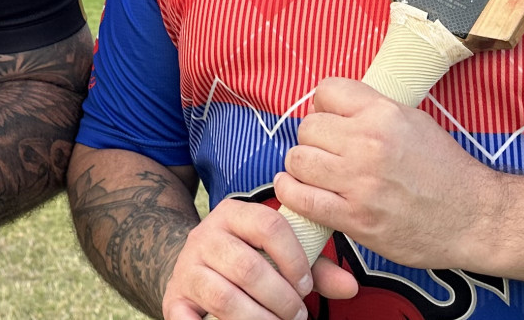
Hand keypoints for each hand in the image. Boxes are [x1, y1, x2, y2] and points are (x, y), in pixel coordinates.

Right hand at [161, 195, 352, 319]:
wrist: (193, 264)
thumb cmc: (247, 257)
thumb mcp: (276, 253)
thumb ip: (314, 268)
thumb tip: (350, 287)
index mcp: (234, 213)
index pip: (269, 225)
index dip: (294, 259)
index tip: (306, 287)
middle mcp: (206, 234)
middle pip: (248, 267)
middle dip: (281, 299)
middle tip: (297, 316)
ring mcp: (187, 266)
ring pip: (225, 298)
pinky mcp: (174, 296)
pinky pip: (189, 319)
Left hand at [273, 77, 503, 270]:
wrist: (474, 217)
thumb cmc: (446, 170)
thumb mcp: (415, 121)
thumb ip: (372, 109)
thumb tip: (330, 105)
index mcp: (384, 113)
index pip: (326, 90)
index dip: (324, 106)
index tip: (330, 120)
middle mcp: (369, 143)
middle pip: (307, 127)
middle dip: (312, 138)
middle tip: (326, 152)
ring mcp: (361, 182)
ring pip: (299, 159)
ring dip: (302, 166)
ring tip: (315, 173)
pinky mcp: (356, 218)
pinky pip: (301, 198)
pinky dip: (292, 193)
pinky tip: (298, 190)